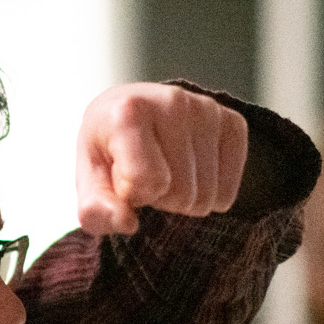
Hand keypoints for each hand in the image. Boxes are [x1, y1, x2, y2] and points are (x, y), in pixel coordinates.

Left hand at [75, 83, 248, 236]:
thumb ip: (96, 210)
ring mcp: (207, 109)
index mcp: (128, 112)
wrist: (127, 115)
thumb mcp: (89, 183)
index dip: (133, 194)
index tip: (122, 175)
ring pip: (206, 196)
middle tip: (146, 174)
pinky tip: (190, 172)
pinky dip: (209, 194)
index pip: (147, 183)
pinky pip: (228, 190)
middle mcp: (172, 100)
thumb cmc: (108, 154)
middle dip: (160, 198)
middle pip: (181, 194)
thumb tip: (125, 223)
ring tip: (166, 170)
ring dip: (184, 198)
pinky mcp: (233, 122)